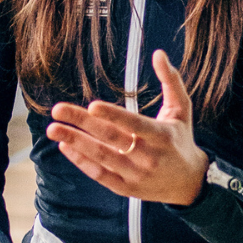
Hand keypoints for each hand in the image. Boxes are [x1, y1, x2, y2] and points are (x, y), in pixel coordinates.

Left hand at [46, 49, 208, 205]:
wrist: (190, 183)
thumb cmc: (180, 139)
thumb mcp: (181, 109)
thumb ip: (171, 81)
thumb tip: (159, 53)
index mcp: (162, 136)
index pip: (135, 125)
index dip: (113, 116)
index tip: (92, 105)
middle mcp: (149, 157)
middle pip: (111, 139)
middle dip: (82, 123)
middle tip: (57, 109)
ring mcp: (137, 175)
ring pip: (102, 157)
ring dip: (75, 142)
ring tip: (52, 128)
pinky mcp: (127, 188)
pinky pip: (100, 175)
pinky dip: (81, 162)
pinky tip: (64, 146)